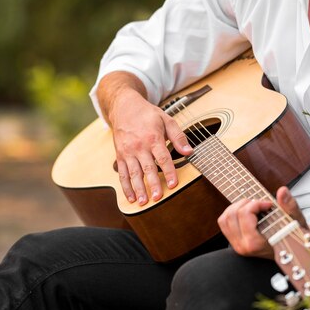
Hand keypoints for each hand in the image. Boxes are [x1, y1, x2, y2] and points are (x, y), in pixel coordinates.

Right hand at [98, 72, 192, 204]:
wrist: (124, 107)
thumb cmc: (148, 114)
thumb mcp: (167, 119)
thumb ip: (178, 137)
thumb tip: (189, 152)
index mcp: (153, 137)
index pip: (163, 158)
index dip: (169, 171)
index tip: (173, 184)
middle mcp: (139, 146)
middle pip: (147, 168)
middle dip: (153, 184)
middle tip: (158, 198)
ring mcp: (128, 152)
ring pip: (133, 173)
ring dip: (138, 189)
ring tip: (144, 202)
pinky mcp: (120, 156)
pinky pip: (122, 174)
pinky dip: (125, 187)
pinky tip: (131, 197)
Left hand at [217, 186, 307, 257]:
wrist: (294, 251)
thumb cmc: (295, 236)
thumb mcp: (296, 220)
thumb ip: (290, 206)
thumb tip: (282, 191)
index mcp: (255, 244)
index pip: (244, 214)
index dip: (256, 203)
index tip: (269, 204)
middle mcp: (242, 247)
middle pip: (232, 214)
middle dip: (247, 203)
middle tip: (261, 205)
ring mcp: (237, 246)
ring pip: (225, 218)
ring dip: (237, 206)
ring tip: (253, 207)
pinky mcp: (235, 243)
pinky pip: (224, 223)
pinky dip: (232, 212)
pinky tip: (246, 212)